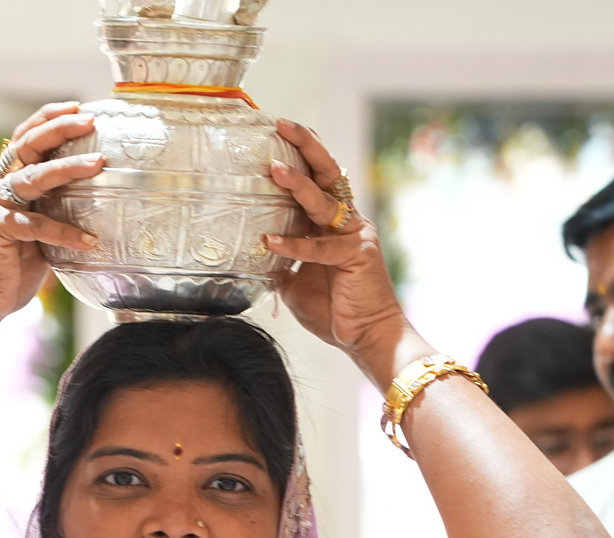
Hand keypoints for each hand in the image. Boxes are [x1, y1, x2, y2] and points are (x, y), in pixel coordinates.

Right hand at [0, 103, 105, 324]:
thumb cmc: (9, 270)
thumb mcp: (36, 235)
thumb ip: (52, 214)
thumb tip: (92, 207)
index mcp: (5, 184)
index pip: (24, 140)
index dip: (48, 120)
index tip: (77, 108)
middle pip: (27, 146)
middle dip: (58, 129)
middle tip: (89, 120)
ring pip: (32, 177)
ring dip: (67, 168)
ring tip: (98, 164)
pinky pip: (34, 225)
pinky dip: (63, 231)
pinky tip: (89, 240)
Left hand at [265, 120, 410, 369]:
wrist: (366, 337)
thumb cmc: (334, 310)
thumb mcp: (294, 283)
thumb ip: (277, 263)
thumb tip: (247, 256)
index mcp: (331, 223)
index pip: (316, 179)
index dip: (299, 154)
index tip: (275, 132)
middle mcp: (345, 221)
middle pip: (327, 172)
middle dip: (306, 146)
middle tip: (282, 124)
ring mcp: (353, 235)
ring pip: (324, 202)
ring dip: (299, 185)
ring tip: (274, 170)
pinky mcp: (357, 255)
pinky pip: (320, 247)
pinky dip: (295, 245)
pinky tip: (270, 241)